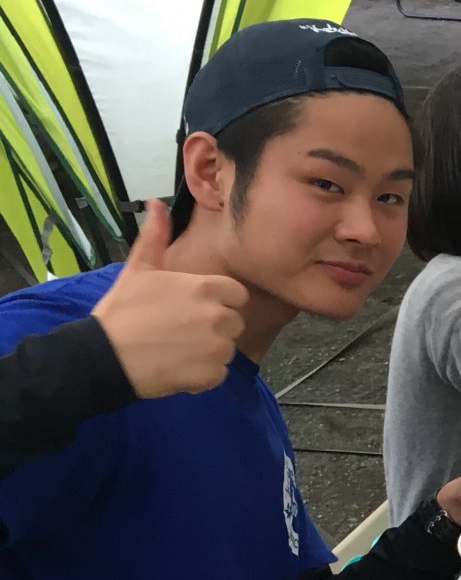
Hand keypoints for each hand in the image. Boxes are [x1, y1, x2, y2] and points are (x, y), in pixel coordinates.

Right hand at [89, 199, 246, 397]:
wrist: (104, 356)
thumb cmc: (122, 311)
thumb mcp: (138, 269)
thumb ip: (155, 237)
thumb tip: (157, 204)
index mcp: (207, 287)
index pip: (236, 294)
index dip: (219, 301)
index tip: (194, 308)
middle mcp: (218, 316)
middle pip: (234, 321)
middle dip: (215, 327)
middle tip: (181, 330)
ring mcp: (218, 347)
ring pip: (227, 348)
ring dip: (209, 351)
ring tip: (176, 349)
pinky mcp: (212, 375)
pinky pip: (218, 374)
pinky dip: (203, 375)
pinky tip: (177, 368)